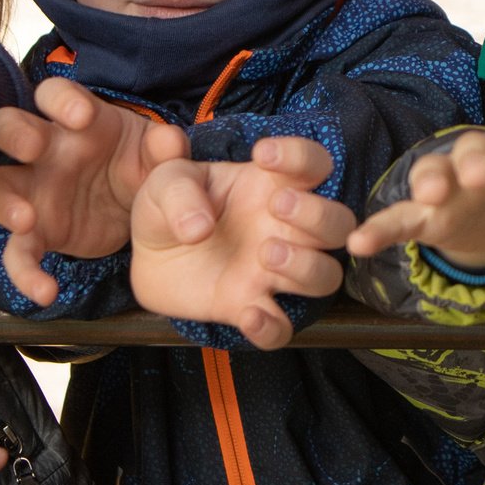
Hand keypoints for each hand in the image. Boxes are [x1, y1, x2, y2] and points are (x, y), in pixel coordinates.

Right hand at [0, 80, 170, 301]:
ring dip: (1, 200)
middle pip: (8, 127)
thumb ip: (167, 149)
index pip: (55, 94)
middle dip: (14, 132)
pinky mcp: (37, 232)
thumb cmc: (144, 166)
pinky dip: (25, 273)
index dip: (62, 100)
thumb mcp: (161, 157)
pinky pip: (17, 252)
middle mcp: (45, 148)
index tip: (82, 116)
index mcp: (78, 119)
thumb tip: (168, 140)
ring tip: (26, 220)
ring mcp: (33, 189)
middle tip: (33, 148)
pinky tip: (45, 293)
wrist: (142, 209)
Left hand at [129, 137, 356, 349]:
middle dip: (318, 215)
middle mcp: (284, 228)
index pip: (313, 164)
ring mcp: (272, 271)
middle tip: (277, 206)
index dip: (301, 156)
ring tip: (266, 253)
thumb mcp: (165, 182)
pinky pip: (282, 328)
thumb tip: (199, 227)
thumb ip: (180, 192)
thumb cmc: (168, 207)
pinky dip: (273, 327)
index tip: (263, 155)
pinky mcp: (250, 306)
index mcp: (270, 185)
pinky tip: (248, 314)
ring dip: (306, 266)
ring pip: (327, 276)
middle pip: (339, 223)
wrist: (145, 254)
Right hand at [345, 128, 484, 278]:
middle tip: (483, 180)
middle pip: (484, 157)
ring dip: (431, 176)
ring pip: (436, 168)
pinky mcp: (424, 209)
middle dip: (481, 166)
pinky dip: (380, 227)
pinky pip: (399, 214)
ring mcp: (451, 180)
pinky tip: (358, 244)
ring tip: (428, 193)